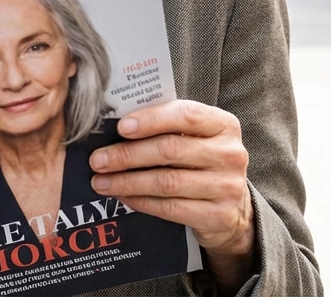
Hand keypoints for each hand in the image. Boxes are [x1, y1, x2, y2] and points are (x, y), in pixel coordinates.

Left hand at [89, 100, 254, 291]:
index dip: (151, 120)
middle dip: (127, 155)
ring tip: (101, 182)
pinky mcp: (219, 216)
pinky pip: (170, 208)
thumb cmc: (201, 162)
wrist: (233, 207)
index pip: (186, 115)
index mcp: (224, 124)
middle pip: (170, 150)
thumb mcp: (193, 138)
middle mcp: (230, 154)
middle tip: (98, 160)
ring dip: (127, 181)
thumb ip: (164, 127)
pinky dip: (141, 201)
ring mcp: (227, 187)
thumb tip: (115, 128)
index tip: (120, 127)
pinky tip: (123, 197)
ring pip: (167, 182)